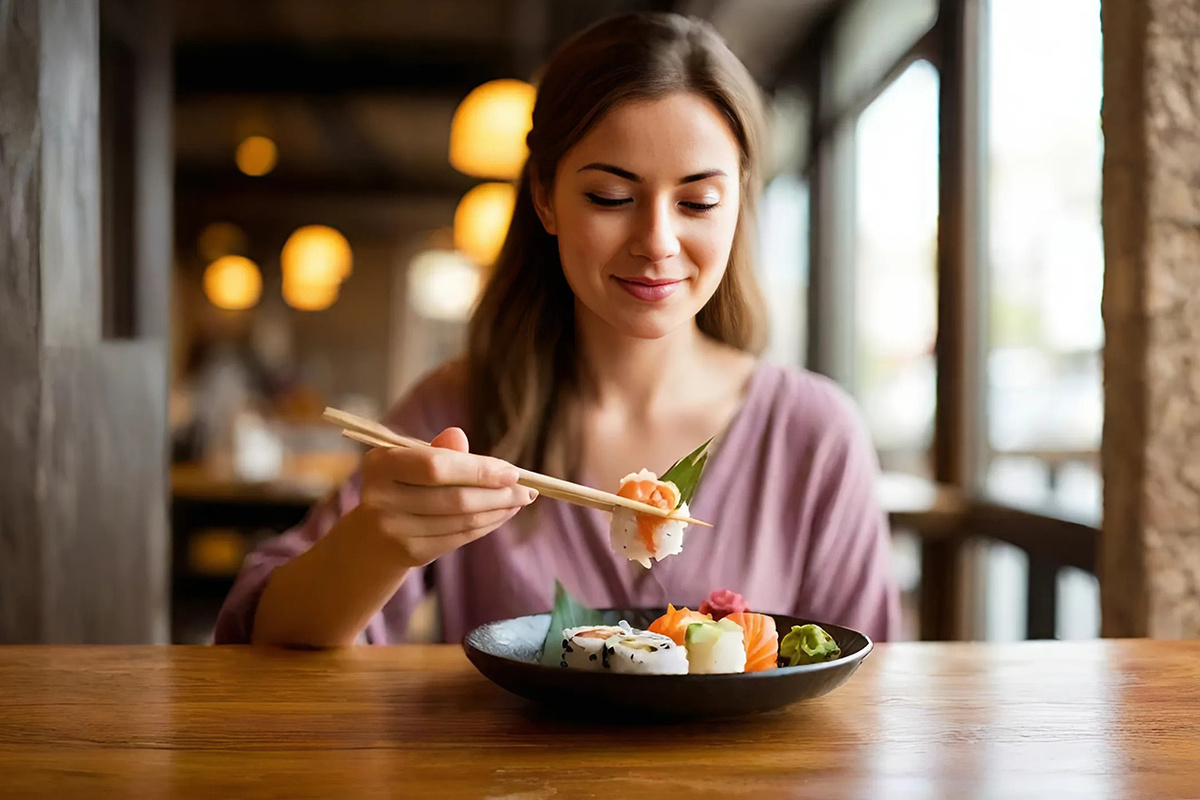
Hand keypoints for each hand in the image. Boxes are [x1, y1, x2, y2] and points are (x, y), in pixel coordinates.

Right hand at [356, 427, 536, 567]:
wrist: (372, 536)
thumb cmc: (403, 485)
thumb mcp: (413, 461)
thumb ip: (438, 450)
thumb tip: (459, 436)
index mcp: (380, 465)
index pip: (436, 467)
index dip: (477, 470)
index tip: (511, 471)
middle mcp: (381, 499)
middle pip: (454, 498)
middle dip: (498, 494)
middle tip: (527, 489)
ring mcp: (394, 530)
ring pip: (461, 521)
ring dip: (498, 510)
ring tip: (520, 500)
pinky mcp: (410, 553)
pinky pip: (459, 538)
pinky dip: (487, 525)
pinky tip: (503, 514)